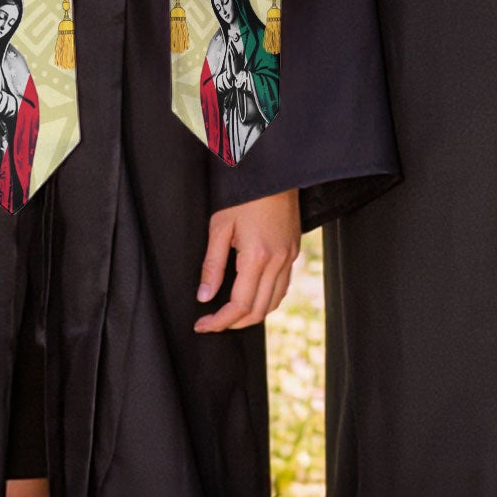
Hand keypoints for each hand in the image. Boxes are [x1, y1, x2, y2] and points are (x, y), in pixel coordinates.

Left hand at [194, 188, 301, 332]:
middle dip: (234, 323)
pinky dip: (267, 299)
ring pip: (274, 301)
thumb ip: (212, 265)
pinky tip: (252, 295)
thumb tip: (204, 296)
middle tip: (212, 322)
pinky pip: (283, 286)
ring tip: (230, 314)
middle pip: (258, 310)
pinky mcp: (294, 250)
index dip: (219, 321)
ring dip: (252, 314)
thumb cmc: (244, 194)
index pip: (239, 305)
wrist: (274, 171)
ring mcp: (289, 256)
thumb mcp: (220, 226)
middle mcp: (278, 260)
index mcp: (257, 256)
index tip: (202, 325)